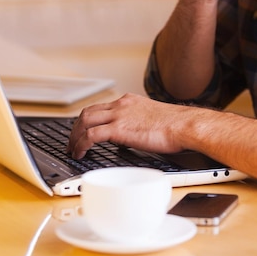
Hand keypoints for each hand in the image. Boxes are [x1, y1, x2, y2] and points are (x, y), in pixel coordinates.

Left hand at [67, 93, 186, 158]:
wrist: (184, 125)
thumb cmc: (176, 126)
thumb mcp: (152, 118)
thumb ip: (138, 123)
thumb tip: (133, 136)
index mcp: (129, 101)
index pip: (101, 107)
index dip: (88, 120)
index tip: (84, 131)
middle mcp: (121, 104)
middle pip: (87, 112)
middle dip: (76, 128)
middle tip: (72, 142)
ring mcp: (119, 115)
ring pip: (85, 121)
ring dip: (75, 136)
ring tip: (73, 150)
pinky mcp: (119, 128)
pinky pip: (91, 136)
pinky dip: (81, 145)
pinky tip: (80, 154)